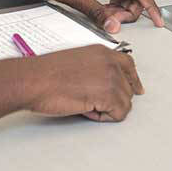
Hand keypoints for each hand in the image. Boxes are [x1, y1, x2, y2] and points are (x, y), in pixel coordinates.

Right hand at [20, 45, 143, 121]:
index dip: (133, 80)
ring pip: (125, 102)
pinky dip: (103, 118)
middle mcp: (110, 62)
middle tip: (90, 102)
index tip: (136, 90)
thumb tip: (102, 85)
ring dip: (106, 109)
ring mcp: (111, 77)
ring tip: (84, 104)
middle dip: (113, 99)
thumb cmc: (45, 74)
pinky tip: (86, 110)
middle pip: (128, 87)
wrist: (34, 80)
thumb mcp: (76, 62)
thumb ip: (95, 69)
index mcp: (102, 52)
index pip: (129, 65)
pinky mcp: (108, 94)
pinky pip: (119, 114)